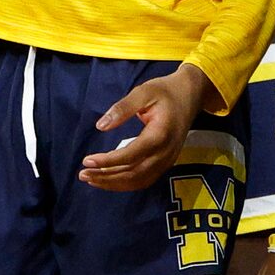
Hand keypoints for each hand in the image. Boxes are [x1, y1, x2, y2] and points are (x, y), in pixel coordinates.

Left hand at [82, 63, 208, 190]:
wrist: (191, 95)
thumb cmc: (165, 91)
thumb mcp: (143, 92)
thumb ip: (122, 108)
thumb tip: (101, 126)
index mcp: (160, 134)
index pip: (130, 155)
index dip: (107, 161)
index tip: (86, 160)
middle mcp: (165, 152)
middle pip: (133, 174)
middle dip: (106, 177)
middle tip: (83, 174)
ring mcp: (168, 160)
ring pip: (138, 181)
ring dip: (114, 183)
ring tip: (92, 179)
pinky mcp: (166, 162)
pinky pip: (145, 179)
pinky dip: (126, 183)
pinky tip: (110, 179)